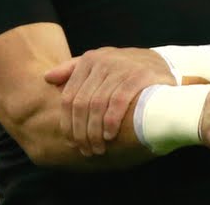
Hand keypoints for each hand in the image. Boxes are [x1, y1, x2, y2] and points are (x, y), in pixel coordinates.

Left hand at [44, 47, 175, 154]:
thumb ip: (73, 70)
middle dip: (81, 132)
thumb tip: (47, 78)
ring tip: (97, 148)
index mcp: (89, 60)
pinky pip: (118, 102)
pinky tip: (109, 135)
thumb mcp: (100, 64)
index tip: (71, 142)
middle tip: (85, 150)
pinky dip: (111, 121)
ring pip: (97, 105)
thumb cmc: (125, 69)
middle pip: (81, 104)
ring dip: (94, 131)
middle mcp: (103, 61)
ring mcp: (121, 67)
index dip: (67, 124)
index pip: (69, 97)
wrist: (162, 63)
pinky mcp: (139, 76)